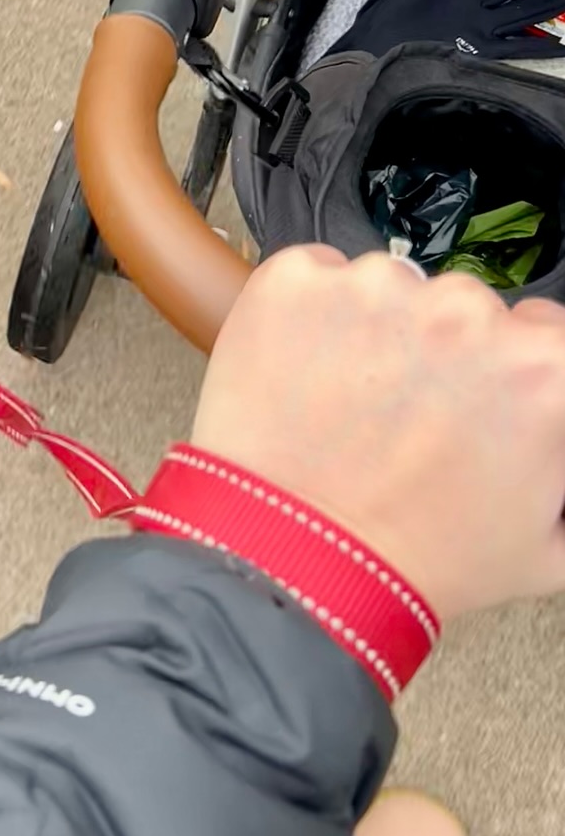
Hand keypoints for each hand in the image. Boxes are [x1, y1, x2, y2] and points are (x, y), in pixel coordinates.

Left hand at [191, 245, 564, 620]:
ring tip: (353, 405)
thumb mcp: (553, 543)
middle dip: (443, 351)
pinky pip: (316, 277)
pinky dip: (312, 315)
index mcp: (541, 366)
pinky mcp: (296, 280)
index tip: (480, 398)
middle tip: (411, 416)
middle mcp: (463, 311)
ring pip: (390, 290)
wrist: (296, 559)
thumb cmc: (420, 558)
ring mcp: (375, 288)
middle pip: (464, 308)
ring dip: (377, 330)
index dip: (509, 369)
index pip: (542, 330)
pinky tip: (308, 376)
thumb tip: (554, 435)